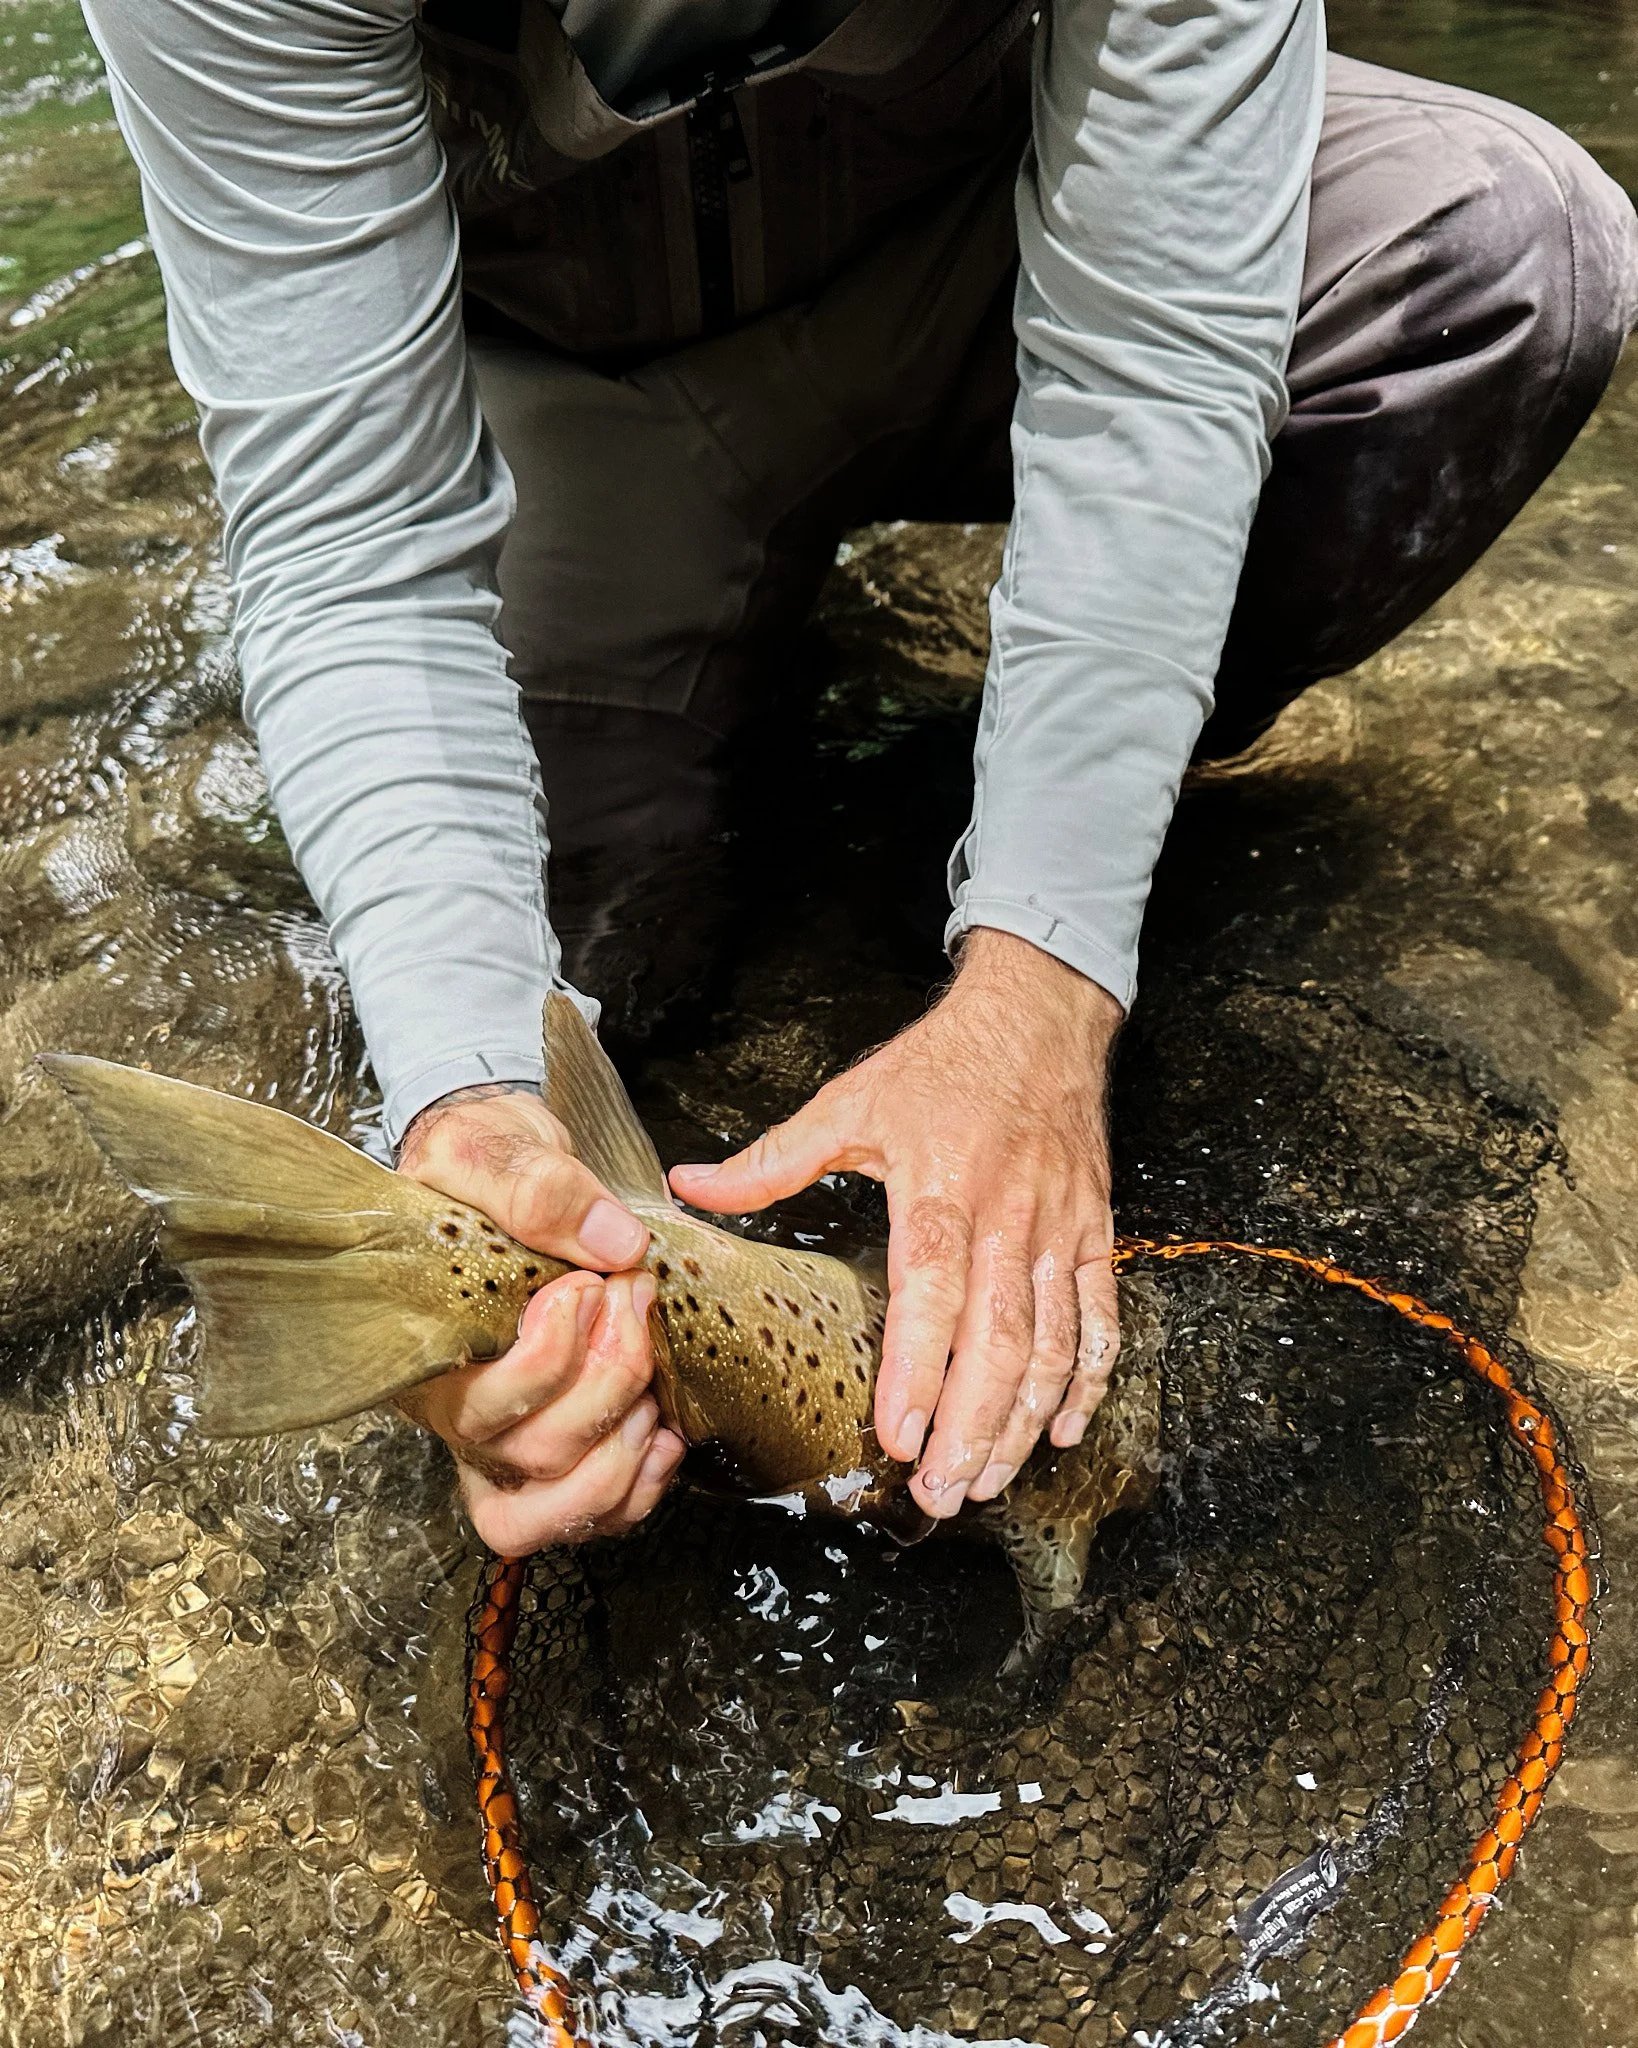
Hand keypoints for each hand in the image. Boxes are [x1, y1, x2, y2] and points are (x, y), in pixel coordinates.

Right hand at [396, 1084, 685, 1550]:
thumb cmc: (482, 1160)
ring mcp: (507, 1439)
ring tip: (651, 1380)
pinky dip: (640, 1487)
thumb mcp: (494, 1144)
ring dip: (624, 1449)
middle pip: (531, 1454)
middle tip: (634, 1301)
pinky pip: (591, 1514)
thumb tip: (612, 1244)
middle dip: (607, 1382)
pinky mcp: (557, 1446)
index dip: (547, 1358)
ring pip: (556, 1505)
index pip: (477, 1405)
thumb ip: (537, 1186)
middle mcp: (458, 1410)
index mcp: (425, 1346)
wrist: (505, 1166)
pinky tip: (662, 1431)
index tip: (589, 1285)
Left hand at [669, 930, 1121, 1518]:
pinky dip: (1086, 1381)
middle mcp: (1009, 1217)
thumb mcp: (850, 1103)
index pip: (934, 1294)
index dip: (920, 1371)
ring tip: (986, 1481)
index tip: (898, 1437)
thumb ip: (773, 1159)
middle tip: (941, 1495)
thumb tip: (692, 1186)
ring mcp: (1060, 1230)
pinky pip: (1100, 1320)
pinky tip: (1059, 1430)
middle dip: (972, 1429)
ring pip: (1051, 1345)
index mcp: (942, 1188)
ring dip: (1022, 1423)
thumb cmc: (940, 1065)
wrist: (1038, 1017)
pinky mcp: (1095, 1233)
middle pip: (998, 1342)